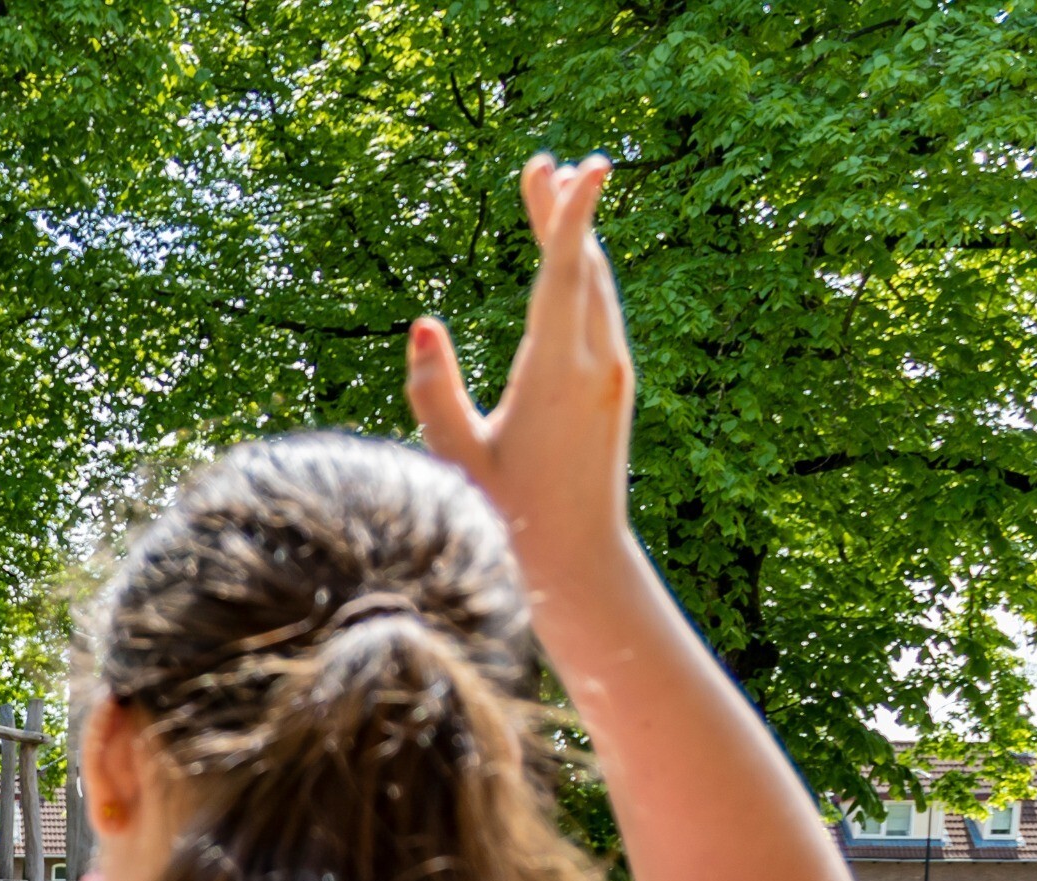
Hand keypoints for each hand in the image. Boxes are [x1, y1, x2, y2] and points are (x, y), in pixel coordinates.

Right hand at [406, 154, 633, 583]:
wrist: (580, 562)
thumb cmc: (507, 517)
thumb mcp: (455, 455)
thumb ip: (434, 390)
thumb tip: (423, 322)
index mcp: (556, 373)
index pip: (566, 274)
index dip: (573, 214)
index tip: (586, 165)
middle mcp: (596, 364)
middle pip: (584, 267)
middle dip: (564, 212)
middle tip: (545, 163)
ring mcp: (611, 374)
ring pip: (597, 288)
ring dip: (575, 241)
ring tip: (551, 197)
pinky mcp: (613, 388)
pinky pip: (600, 313)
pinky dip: (581, 278)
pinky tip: (566, 268)